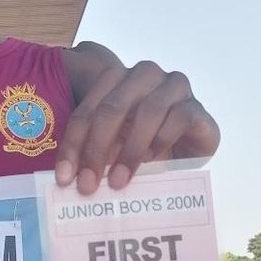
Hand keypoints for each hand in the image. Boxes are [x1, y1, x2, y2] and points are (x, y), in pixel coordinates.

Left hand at [56, 61, 219, 192]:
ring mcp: (174, 87)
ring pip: (147, 111)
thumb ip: (92, 154)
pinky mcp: (197, 107)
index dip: (73, 146)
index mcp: (116, 79)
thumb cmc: (143, 144)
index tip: (63, 178)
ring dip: (130, 150)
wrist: (187, 148)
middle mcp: (144, 75)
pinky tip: (152, 161)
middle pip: (112, 108)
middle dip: (96, 149)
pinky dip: (162, 140)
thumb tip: (67, 179)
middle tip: (88, 184)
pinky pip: (179, 119)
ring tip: (119, 181)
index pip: (86, 112)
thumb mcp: (112, 147)